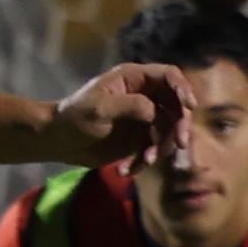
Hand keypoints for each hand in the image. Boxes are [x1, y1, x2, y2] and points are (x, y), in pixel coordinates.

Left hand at [46, 63, 193, 168]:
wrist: (58, 141)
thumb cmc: (74, 117)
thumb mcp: (100, 109)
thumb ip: (131, 106)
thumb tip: (155, 111)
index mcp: (133, 79)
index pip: (168, 76)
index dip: (183, 88)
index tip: (189, 105)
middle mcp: (142, 96)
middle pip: (175, 105)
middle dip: (180, 124)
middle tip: (179, 144)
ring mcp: (142, 118)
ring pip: (168, 130)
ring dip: (161, 147)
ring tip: (144, 161)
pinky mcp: (138, 139)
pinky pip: (153, 149)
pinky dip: (145, 161)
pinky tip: (126, 170)